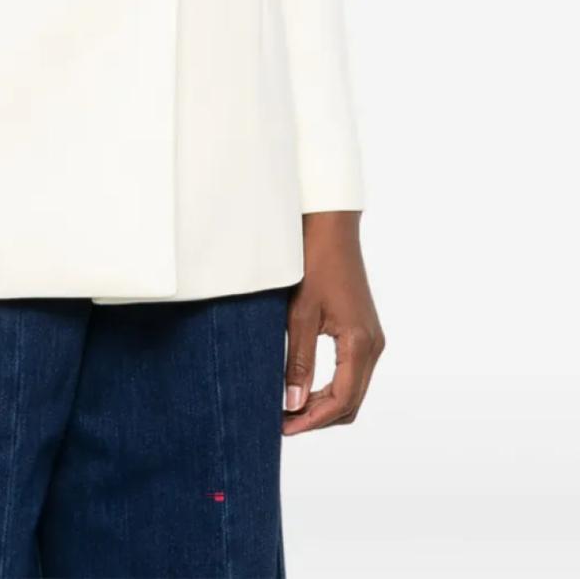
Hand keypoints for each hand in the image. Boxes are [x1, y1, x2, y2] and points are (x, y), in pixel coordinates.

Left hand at [282, 211, 384, 434]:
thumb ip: (298, 360)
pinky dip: (331, 387)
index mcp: (360, 343)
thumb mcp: (300, 314)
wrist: (331, 228)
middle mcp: (373, 346)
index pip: (340, 401)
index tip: (283, 428)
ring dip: (324, 405)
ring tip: (289, 408)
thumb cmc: (314, 264)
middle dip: (318, 417)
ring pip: (352, 390)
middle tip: (282, 422)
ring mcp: (372, 339)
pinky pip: (352, 373)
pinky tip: (304, 386)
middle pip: (350, 402)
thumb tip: (293, 403)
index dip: (311, 420)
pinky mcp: (365, 332)